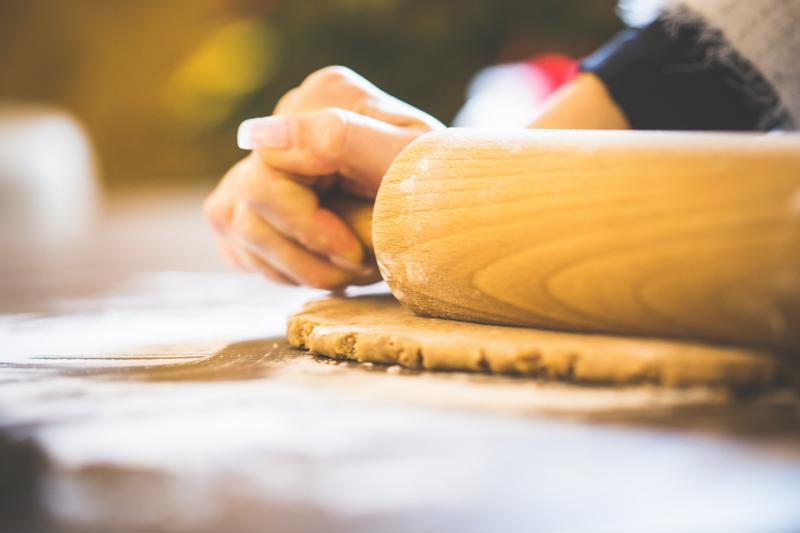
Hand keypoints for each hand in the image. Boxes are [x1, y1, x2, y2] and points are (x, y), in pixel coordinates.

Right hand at [204, 66, 443, 288]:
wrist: (450, 205)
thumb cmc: (439, 185)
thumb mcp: (405, 162)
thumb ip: (339, 138)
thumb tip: (256, 134)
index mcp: (324, 98)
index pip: (266, 175)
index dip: (305, 227)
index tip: (355, 254)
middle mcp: (290, 117)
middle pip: (245, 207)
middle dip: (302, 254)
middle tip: (357, 269)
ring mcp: (270, 154)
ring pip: (236, 227)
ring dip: (295, 268)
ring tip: (348, 273)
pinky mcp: (261, 192)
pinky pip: (239, 240)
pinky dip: (281, 267)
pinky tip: (322, 265)